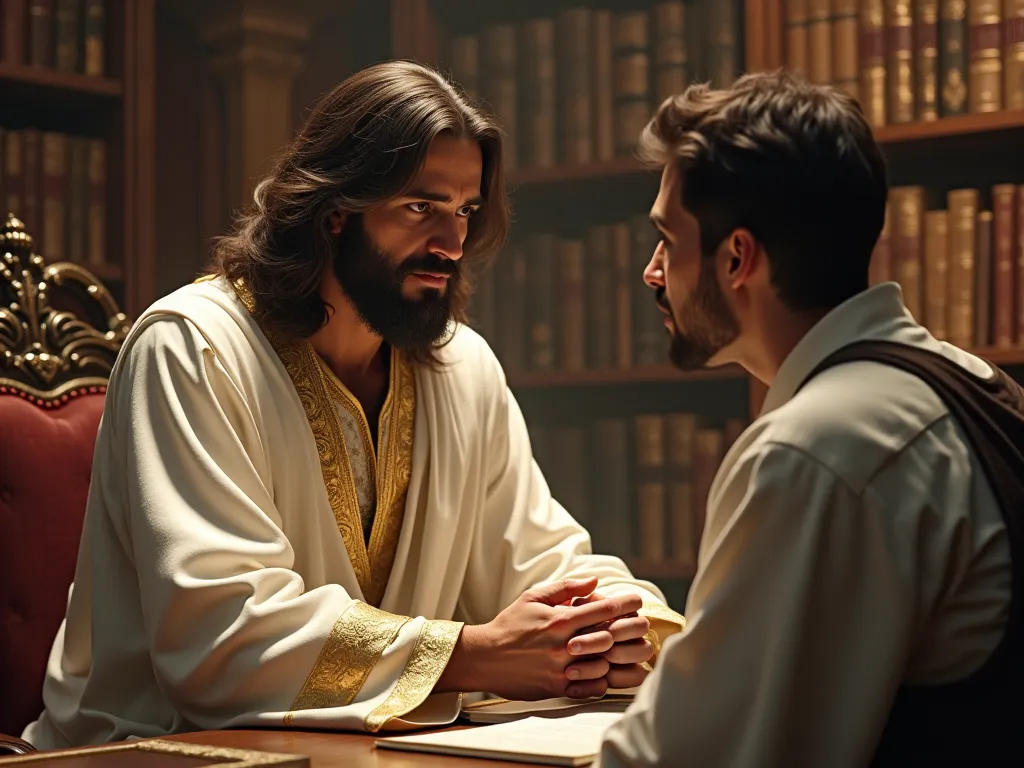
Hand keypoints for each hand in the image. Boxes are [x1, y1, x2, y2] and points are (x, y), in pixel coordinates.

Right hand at [434, 577, 643, 700]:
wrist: (484, 657)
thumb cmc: (510, 625)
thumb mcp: (534, 598)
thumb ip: (566, 588)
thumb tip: (594, 581)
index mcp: (559, 621)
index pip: (602, 610)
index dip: (624, 604)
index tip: (637, 600)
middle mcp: (563, 646)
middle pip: (609, 638)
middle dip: (631, 631)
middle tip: (643, 625)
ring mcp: (561, 670)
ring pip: (604, 665)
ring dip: (619, 657)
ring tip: (630, 650)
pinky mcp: (557, 688)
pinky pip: (591, 689)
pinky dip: (603, 680)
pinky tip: (608, 671)